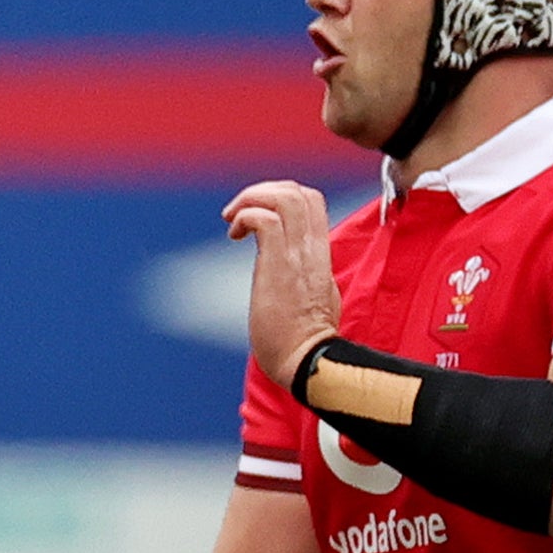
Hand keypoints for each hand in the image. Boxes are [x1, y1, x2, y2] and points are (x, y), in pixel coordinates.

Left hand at [224, 179, 342, 389]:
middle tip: (239, 212)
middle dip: (264, 190)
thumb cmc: (302, 340)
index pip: (312, 202)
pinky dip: (244, 217)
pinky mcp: (278, 266)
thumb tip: (287, 267)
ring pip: (284, 198)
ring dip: (251, 199)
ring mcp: (297, 256)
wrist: (306, 361)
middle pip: (300, 192)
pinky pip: (264, 220)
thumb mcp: (312, 295)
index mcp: (320, 254)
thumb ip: (302, 273)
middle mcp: (311, 249)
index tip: (258, 214)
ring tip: (232, 219)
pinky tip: (233, 236)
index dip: (282, 195)